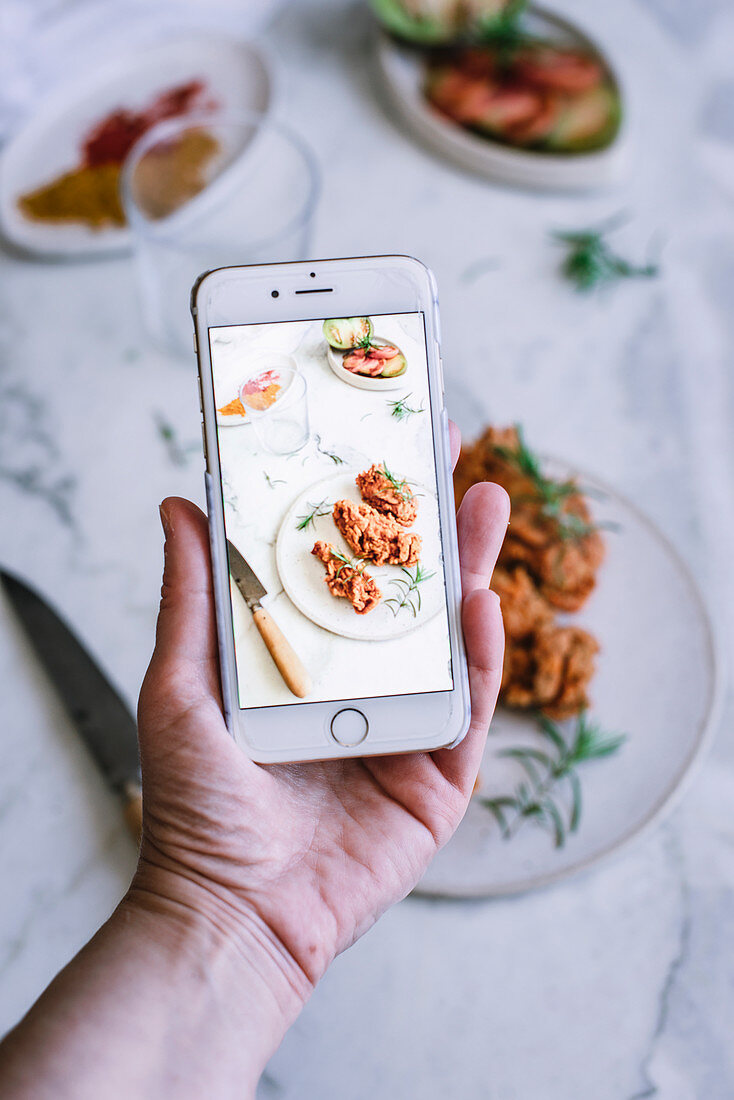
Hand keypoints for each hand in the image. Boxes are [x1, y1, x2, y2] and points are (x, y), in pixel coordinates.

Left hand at [134, 426, 508, 1019]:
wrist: (232, 911)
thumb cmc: (197, 805)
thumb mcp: (184, 684)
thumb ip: (193, 597)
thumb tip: (180, 506)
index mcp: (307, 663)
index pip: (344, 574)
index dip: (364, 514)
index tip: (378, 451)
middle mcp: (361, 688)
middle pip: (408, 596)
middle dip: (433, 528)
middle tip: (450, 459)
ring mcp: (406, 730)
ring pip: (451, 641)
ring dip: (472, 570)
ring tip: (484, 503)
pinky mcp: (440, 779)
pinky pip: (471, 710)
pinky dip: (483, 658)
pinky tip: (482, 604)